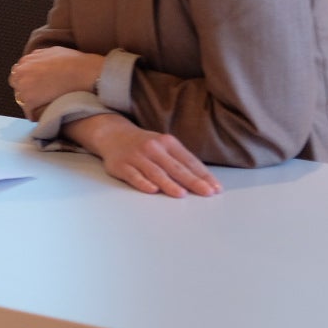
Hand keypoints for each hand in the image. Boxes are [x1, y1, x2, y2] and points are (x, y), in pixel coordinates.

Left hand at [9, 46, 103, 115]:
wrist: (83, 72)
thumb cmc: (73, 62)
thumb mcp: (52, 51)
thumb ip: (39, 57)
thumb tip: (37, 61)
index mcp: (26, 61)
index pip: (19, 73)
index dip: (28, 80)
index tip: (36, 86)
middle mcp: (21, 72)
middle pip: (17, 86)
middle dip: (26, 90)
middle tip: (39, 97)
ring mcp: (24, 87)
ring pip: (21, 99)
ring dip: (31, 103)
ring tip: (43, 107)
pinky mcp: (29, 101)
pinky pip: (29, 112)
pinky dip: (36, 115)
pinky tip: (45, 116)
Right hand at [68, 114, 221, 197]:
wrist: (112, 134)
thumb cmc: (144, 145)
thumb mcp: (163, 145)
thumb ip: (180, 161)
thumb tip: (203, 180)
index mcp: (167, 142)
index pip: (189, 161)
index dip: (203, 175)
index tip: (215, 188)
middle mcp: (153, 148)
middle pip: (175, 167)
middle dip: (193, 181)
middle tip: (207, 192)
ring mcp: (136, 156)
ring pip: (155, 172)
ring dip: (169, 183)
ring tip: (182, 194)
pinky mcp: (121, 165)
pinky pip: (133, 175)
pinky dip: (143, 182)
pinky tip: (152, 190)